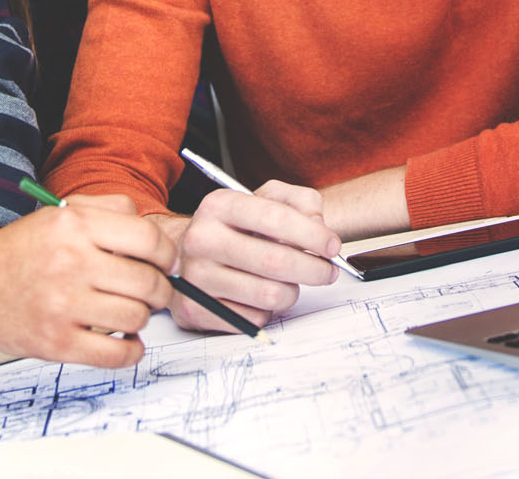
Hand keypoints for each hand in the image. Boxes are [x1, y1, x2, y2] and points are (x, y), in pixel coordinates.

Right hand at [0, 194, 176, 367]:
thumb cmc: (15, 253)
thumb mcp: (59, 213)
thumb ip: (108, 210)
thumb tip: (150, 233)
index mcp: (74, 226)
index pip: (148, 239)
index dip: (165, 254)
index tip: (163, 263)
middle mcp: (70, 263)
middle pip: (147, 282)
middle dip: (159, 290)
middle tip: (152, 292)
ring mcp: (62, 306)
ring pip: (136, 318)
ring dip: (141, 318)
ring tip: (129, 313)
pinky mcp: (56, 344)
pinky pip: (115, 355)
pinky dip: (131, 352)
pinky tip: (125, 342)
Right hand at [171, 181, 341, 332]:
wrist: (186, 256)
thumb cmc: (235, 228)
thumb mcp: (265, 200)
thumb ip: (300, 201)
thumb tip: (318, 225)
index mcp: (218, 205)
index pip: (275, 218)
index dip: (313, 235)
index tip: (332, 246)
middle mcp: (201, 239)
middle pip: (275, 262)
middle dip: (314, 270)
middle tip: (328, 272)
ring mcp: (196, 277)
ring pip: (269, 295)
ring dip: (292, 292)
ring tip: (290, 283)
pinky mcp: (195, 310)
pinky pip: (253, 319)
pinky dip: (268, 311)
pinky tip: (261, 295)